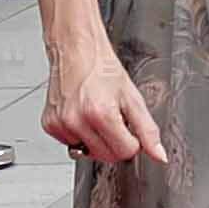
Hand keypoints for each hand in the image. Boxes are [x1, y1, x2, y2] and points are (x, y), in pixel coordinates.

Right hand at [47, 41, 166, 165]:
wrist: (76, 51)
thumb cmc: (102, 69)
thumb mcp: (132, 97)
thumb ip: (147, 130)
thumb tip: (159, 155)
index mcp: (101, 113)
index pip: (125, 152)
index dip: (132, 141)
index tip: (129, 128)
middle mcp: (78, 121)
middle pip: (106, 156)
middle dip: (115, 143)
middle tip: (113, 119)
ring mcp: (61, 124)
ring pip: (87, 153)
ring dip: (95, 140)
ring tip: (95, 115)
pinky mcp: (49, 125)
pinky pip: (70, 144)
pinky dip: (78, 135)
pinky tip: (81, 116)